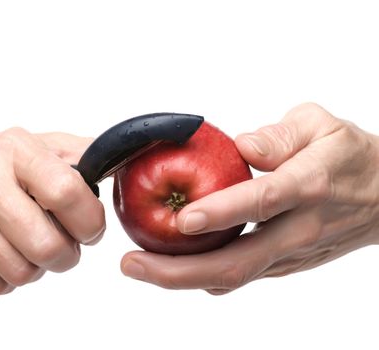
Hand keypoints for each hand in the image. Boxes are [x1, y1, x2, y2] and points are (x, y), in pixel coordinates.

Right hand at [0, 108, 104, 296]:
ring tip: (29, 249)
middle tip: (63, 247)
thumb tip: (113, 166)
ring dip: (36, 268)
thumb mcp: (26, 142)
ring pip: (21, 272)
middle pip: (46, 245)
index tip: (89, 228)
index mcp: (13, 151)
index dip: (89, 220)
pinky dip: (5, 280)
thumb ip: (73, 153)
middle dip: (66, 256)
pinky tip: (2, 257)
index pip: (66, 193)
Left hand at [120, 103, 378, 293]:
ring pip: (232, 277)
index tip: (183, 220)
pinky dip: (201, 274)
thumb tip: (241, 146)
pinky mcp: (283, 265)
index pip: (261, 202)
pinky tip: (170, 265)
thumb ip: (279, 135)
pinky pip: (238, 275)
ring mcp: (290, 254)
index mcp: (307, 185)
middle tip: (131, 263)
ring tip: (137, 266)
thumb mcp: (320, 126)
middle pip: (236, 262)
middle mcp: (297, 228)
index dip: (222, 213)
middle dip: (178, 270)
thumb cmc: (347, 155)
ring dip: (181, 278)